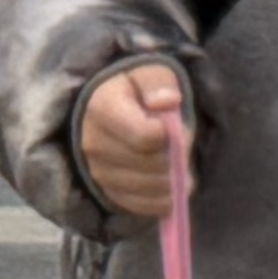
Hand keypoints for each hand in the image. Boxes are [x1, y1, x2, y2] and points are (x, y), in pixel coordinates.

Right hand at [78, 63, 191, 222]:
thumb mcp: (149, 72)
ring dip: (172, 181)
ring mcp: (96, 170)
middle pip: (149, 164)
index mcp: (101, 107)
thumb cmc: (136, 89)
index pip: (144, 136)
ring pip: (148, 187)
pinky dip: (163, 201)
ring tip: (179, 165)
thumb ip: (157, 83)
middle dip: (175, 158)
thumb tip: (167, 101)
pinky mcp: (106, 191)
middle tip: (184, 148)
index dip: (171, 136)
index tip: (179, 128)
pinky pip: (140, 206)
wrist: (110, 107)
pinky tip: (172, 187)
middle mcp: (92, 142)